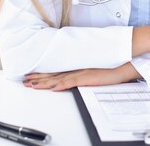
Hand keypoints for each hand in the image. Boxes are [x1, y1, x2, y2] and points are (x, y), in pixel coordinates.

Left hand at [23, 63, 140, 91]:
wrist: (124, 63)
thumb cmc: (113, 67)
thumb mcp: (95, 70)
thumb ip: (85, 73)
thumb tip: (78, 76)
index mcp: (78, 67)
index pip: (57, 71)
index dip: (43, 74)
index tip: (32, 76)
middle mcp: (77, 69)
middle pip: (54, 74)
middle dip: (38, 78)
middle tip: (25, 80)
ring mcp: (81, 73)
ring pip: (58, 78)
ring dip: (44, 82)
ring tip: (32, 85)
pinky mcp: (87, 78)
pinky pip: (72, 82)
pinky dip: (61, 85)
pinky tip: (52, 87)